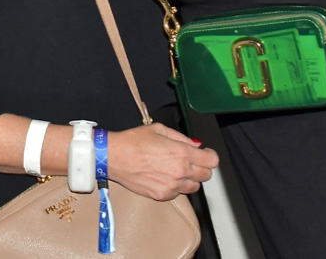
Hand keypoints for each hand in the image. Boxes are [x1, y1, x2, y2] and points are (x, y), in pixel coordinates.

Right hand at [103, 123, 217, 200]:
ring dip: (190, 179)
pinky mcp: (162, 195)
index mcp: (181, 152)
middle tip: (191, 161)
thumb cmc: (132, 141)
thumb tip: (194, 144)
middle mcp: (180, 171)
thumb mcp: (159, 129)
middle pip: (206, 175)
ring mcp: (172, 185)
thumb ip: (181, 137)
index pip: (212, 161)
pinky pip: (178, 194)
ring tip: (176, 170)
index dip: (210, 156)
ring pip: (194, 187)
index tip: (206, 154)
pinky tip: (164, 177)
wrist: (113, 156)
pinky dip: (175, 187)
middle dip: (201, 167)